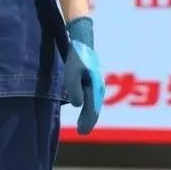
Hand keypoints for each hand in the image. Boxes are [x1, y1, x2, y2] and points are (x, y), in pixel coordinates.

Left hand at [63, 16, 104, 135]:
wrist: (81, 36)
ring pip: (93, 101)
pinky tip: (81, 104)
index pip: (92, 109)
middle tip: (82, 131)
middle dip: (89, 119)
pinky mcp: (90, 76)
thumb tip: (77, 105)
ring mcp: (95, 80)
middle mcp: (98, 85)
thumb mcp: (72, 71)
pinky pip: (90, 94)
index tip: (82, 132)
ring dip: (89, 112)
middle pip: (94, 106)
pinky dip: (87, 103)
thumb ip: (74, 88)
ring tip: (83, 123)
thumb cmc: (76, 54)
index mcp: (95, 86)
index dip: (87, 121)